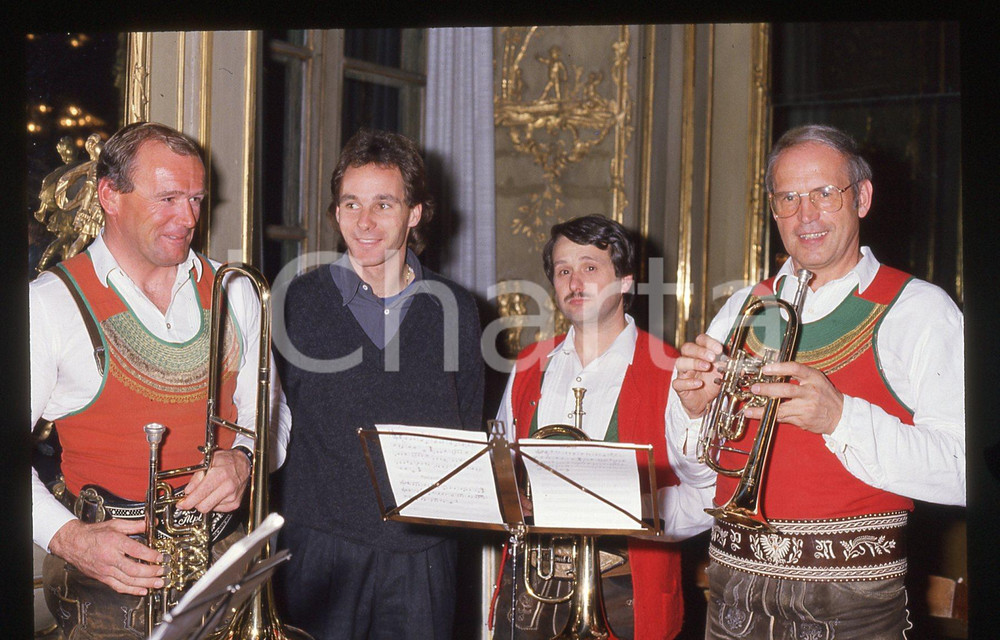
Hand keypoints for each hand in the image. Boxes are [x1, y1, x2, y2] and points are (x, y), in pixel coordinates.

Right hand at [48, 518, 163, 595]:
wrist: (73, 543)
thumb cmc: (93, 534)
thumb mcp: (115, 524)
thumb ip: (134, 525)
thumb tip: (150, 523)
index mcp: (114, 542)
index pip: (137, 551)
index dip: (151, 555)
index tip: (161, 557)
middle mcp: (110, 558)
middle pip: (133, 569)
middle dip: (151, 572)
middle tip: (163, 571)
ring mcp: (106, 570)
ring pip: (127, 580)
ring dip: (145, 583)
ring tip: (158, 583)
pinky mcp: (102, 577)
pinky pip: (118, 586)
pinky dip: (131, 590)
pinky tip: (142, 591)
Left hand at [176, 449, 250, 512]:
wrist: (244, 463)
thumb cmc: (227, 460)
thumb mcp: (208, 461)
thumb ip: (196, 477)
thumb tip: (188, 491)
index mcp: (220, 475)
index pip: (200, 494)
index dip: (188, 502)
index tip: (181, 504)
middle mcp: (228, 487)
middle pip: (204, 506)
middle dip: (195, 503)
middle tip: (193, 497)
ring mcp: (233, 497)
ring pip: (210, 508)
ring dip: (206, 501)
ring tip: (210, 489)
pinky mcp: (235, 503)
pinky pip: (218, 509)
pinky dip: (215, 502)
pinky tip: (217, 493)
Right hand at [670, 333, 725, 418]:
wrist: (705, 403)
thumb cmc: (711, 384)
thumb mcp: (724, 373)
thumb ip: (731, 368)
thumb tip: (743, 366)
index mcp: (701, 354)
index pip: (700, 340)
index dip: (708, 342)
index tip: (719, 349)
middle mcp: (690, 361)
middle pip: (687, 348)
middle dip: (700, 351)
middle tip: (712, 357)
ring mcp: (683, 373)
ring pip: (680, 362)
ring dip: (693, 363)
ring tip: (706, 367)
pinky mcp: (680, 387)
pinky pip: (678, 382)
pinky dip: (688, 382)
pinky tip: (698, 383)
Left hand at [743, 361, 843, 434]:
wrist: (840, 415)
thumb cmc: (825, 394)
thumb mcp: (816, 379)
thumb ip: (798, 373)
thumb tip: (774, 365)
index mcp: (814, 378)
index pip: (796, 369)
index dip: (779, 368)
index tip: (765, 369)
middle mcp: (810, 392)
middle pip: (786, 390)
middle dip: (768, 389)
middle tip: (754, 389)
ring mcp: (806, 408)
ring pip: (781, 408)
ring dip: (762, 409)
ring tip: (748, 409)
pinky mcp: (802, 420)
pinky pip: (782, 418)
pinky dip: (768, 417)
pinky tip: (757, 415)